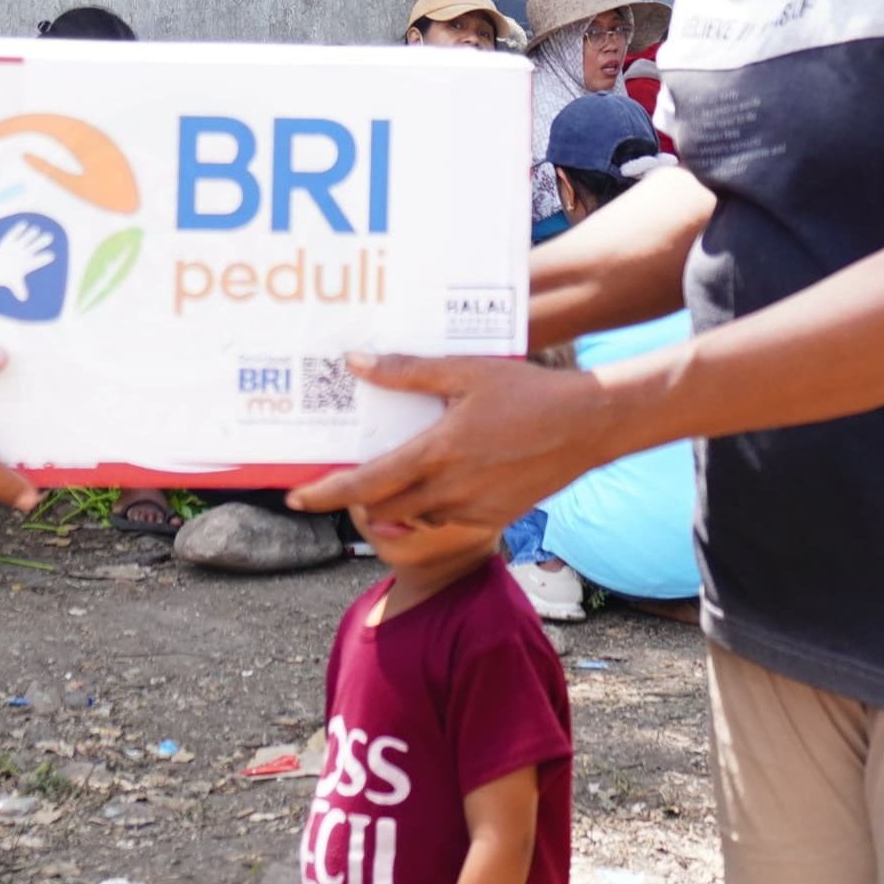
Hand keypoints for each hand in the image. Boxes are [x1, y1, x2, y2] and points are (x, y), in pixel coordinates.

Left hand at [281, 354, 625, 533]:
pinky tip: (443, 479)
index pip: (365, 485)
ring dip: (397, 504)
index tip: (295, 498)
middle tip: (349, 478)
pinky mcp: (494, 519)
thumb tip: (357, 362)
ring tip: (397, 474)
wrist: (588, 425)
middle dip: (359, 500)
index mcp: (436, 453)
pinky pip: (447, 520)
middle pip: (382, 510)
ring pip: (414, 518)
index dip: (325, 494)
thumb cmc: (527, 392)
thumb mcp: (464, 371)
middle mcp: (449, 490)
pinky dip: (433, 506)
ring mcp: (472, 509)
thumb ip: (407, 371)